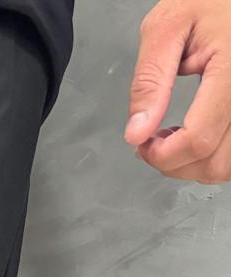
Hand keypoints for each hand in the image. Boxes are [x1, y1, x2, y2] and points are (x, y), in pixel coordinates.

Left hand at [126, 0, 230, 182]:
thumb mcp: (167, 26)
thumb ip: (149, 80)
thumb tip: (137, 132)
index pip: (198, 138)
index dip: (162, 154)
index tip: (142, 144)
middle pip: (215, 162)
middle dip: (176, 164)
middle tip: (154, 143)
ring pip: (229, 167)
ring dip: (196, 166)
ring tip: (174, 139)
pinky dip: (214, 157)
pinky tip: (197, 136)